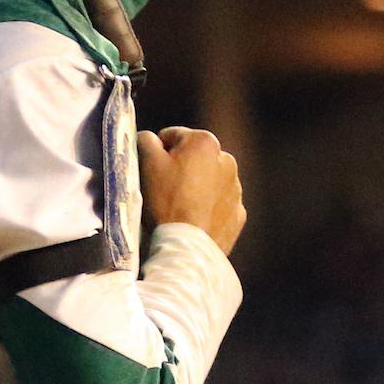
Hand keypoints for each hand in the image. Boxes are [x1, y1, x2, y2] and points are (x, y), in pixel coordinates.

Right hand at [138, 126, 244, 254]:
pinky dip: (207, 208)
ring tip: (179, 207)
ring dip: (195, 187)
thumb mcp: (146, 162)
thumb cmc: (165, 200)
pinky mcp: (238, 214)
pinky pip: (218, 204)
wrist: (187, 246)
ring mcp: (236, 189)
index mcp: (206, 142)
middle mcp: (228, 160)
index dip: (157, 152)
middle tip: (164, 189)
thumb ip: (145, 140)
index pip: (172, 137)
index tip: (152, 170)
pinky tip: (193, 219)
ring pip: (208, 181)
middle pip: (194, 158)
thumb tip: (150, 138)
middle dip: (180, 168)